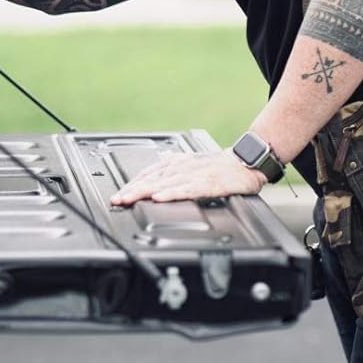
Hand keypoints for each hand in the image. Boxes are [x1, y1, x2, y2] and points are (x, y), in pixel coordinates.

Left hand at [110, 149, 267, 205]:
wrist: (246, 163)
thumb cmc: (220, 168)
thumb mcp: (192, 168)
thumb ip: (174, 176)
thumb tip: (154, 187)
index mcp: (178, 163)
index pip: (149, 174)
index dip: (132, 185)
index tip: (118, 195)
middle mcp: (183, 166)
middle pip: (152, 179)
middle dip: (132, 190)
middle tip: (117, 199)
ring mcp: (195, 174)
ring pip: (165, 184)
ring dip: (145, 192)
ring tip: (129, 199)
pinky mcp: (208, 182)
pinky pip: (186, 189)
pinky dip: (171, 193)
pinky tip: (160, 198)